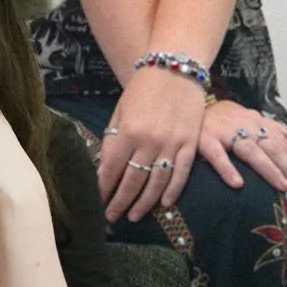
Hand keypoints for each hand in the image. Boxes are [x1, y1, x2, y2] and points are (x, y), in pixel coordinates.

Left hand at [96, 63, 205, 222]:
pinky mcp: (191, 143)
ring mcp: (172, 143)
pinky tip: (163, 204)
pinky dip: (172, 190)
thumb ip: (113, 139)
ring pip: (157, 182)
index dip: (103, 188)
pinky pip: (181, 173)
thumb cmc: (142, 89)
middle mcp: (150, 141)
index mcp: (128, 132)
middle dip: (120, 201)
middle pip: (133, 180)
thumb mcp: (120, 110)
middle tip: (111, 217)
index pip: (112, 169)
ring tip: (132, 216)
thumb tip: (105, 167)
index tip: (96, 202)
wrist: (175, 69)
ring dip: (144, 202)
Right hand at [199, 99, 286, 199]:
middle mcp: (245, 126)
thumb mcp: (249, 118)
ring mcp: (225, 132)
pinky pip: (217, 155)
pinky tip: (237, 184)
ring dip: (268, 169)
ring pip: (251, 151)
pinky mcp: (205, 139)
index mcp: (257, 122)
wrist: (189, 103)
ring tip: (281, 186)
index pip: (280, 145)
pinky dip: (227, 168)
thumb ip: (272, 129)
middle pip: (271, 149)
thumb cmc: (221, 117)